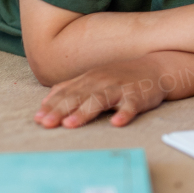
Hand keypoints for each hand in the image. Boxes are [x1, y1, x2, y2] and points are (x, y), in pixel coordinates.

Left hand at [34, 56, 168, 127]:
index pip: (66, 93)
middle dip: (61, 110)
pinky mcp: (138, 96)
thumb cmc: (120, 77)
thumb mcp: (94, 78)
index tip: (38, 119)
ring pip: (100, 100)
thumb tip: (46, 100)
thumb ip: (71, 88)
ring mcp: (120, 88)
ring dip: (85, 112)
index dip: (52, 106)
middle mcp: (102, 82)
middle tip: (46, 123)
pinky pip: (131, 106)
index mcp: (89, 79)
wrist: (155, 69)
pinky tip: (117, 123)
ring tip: (70, 124)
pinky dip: (124, 114)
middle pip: (78, 97)